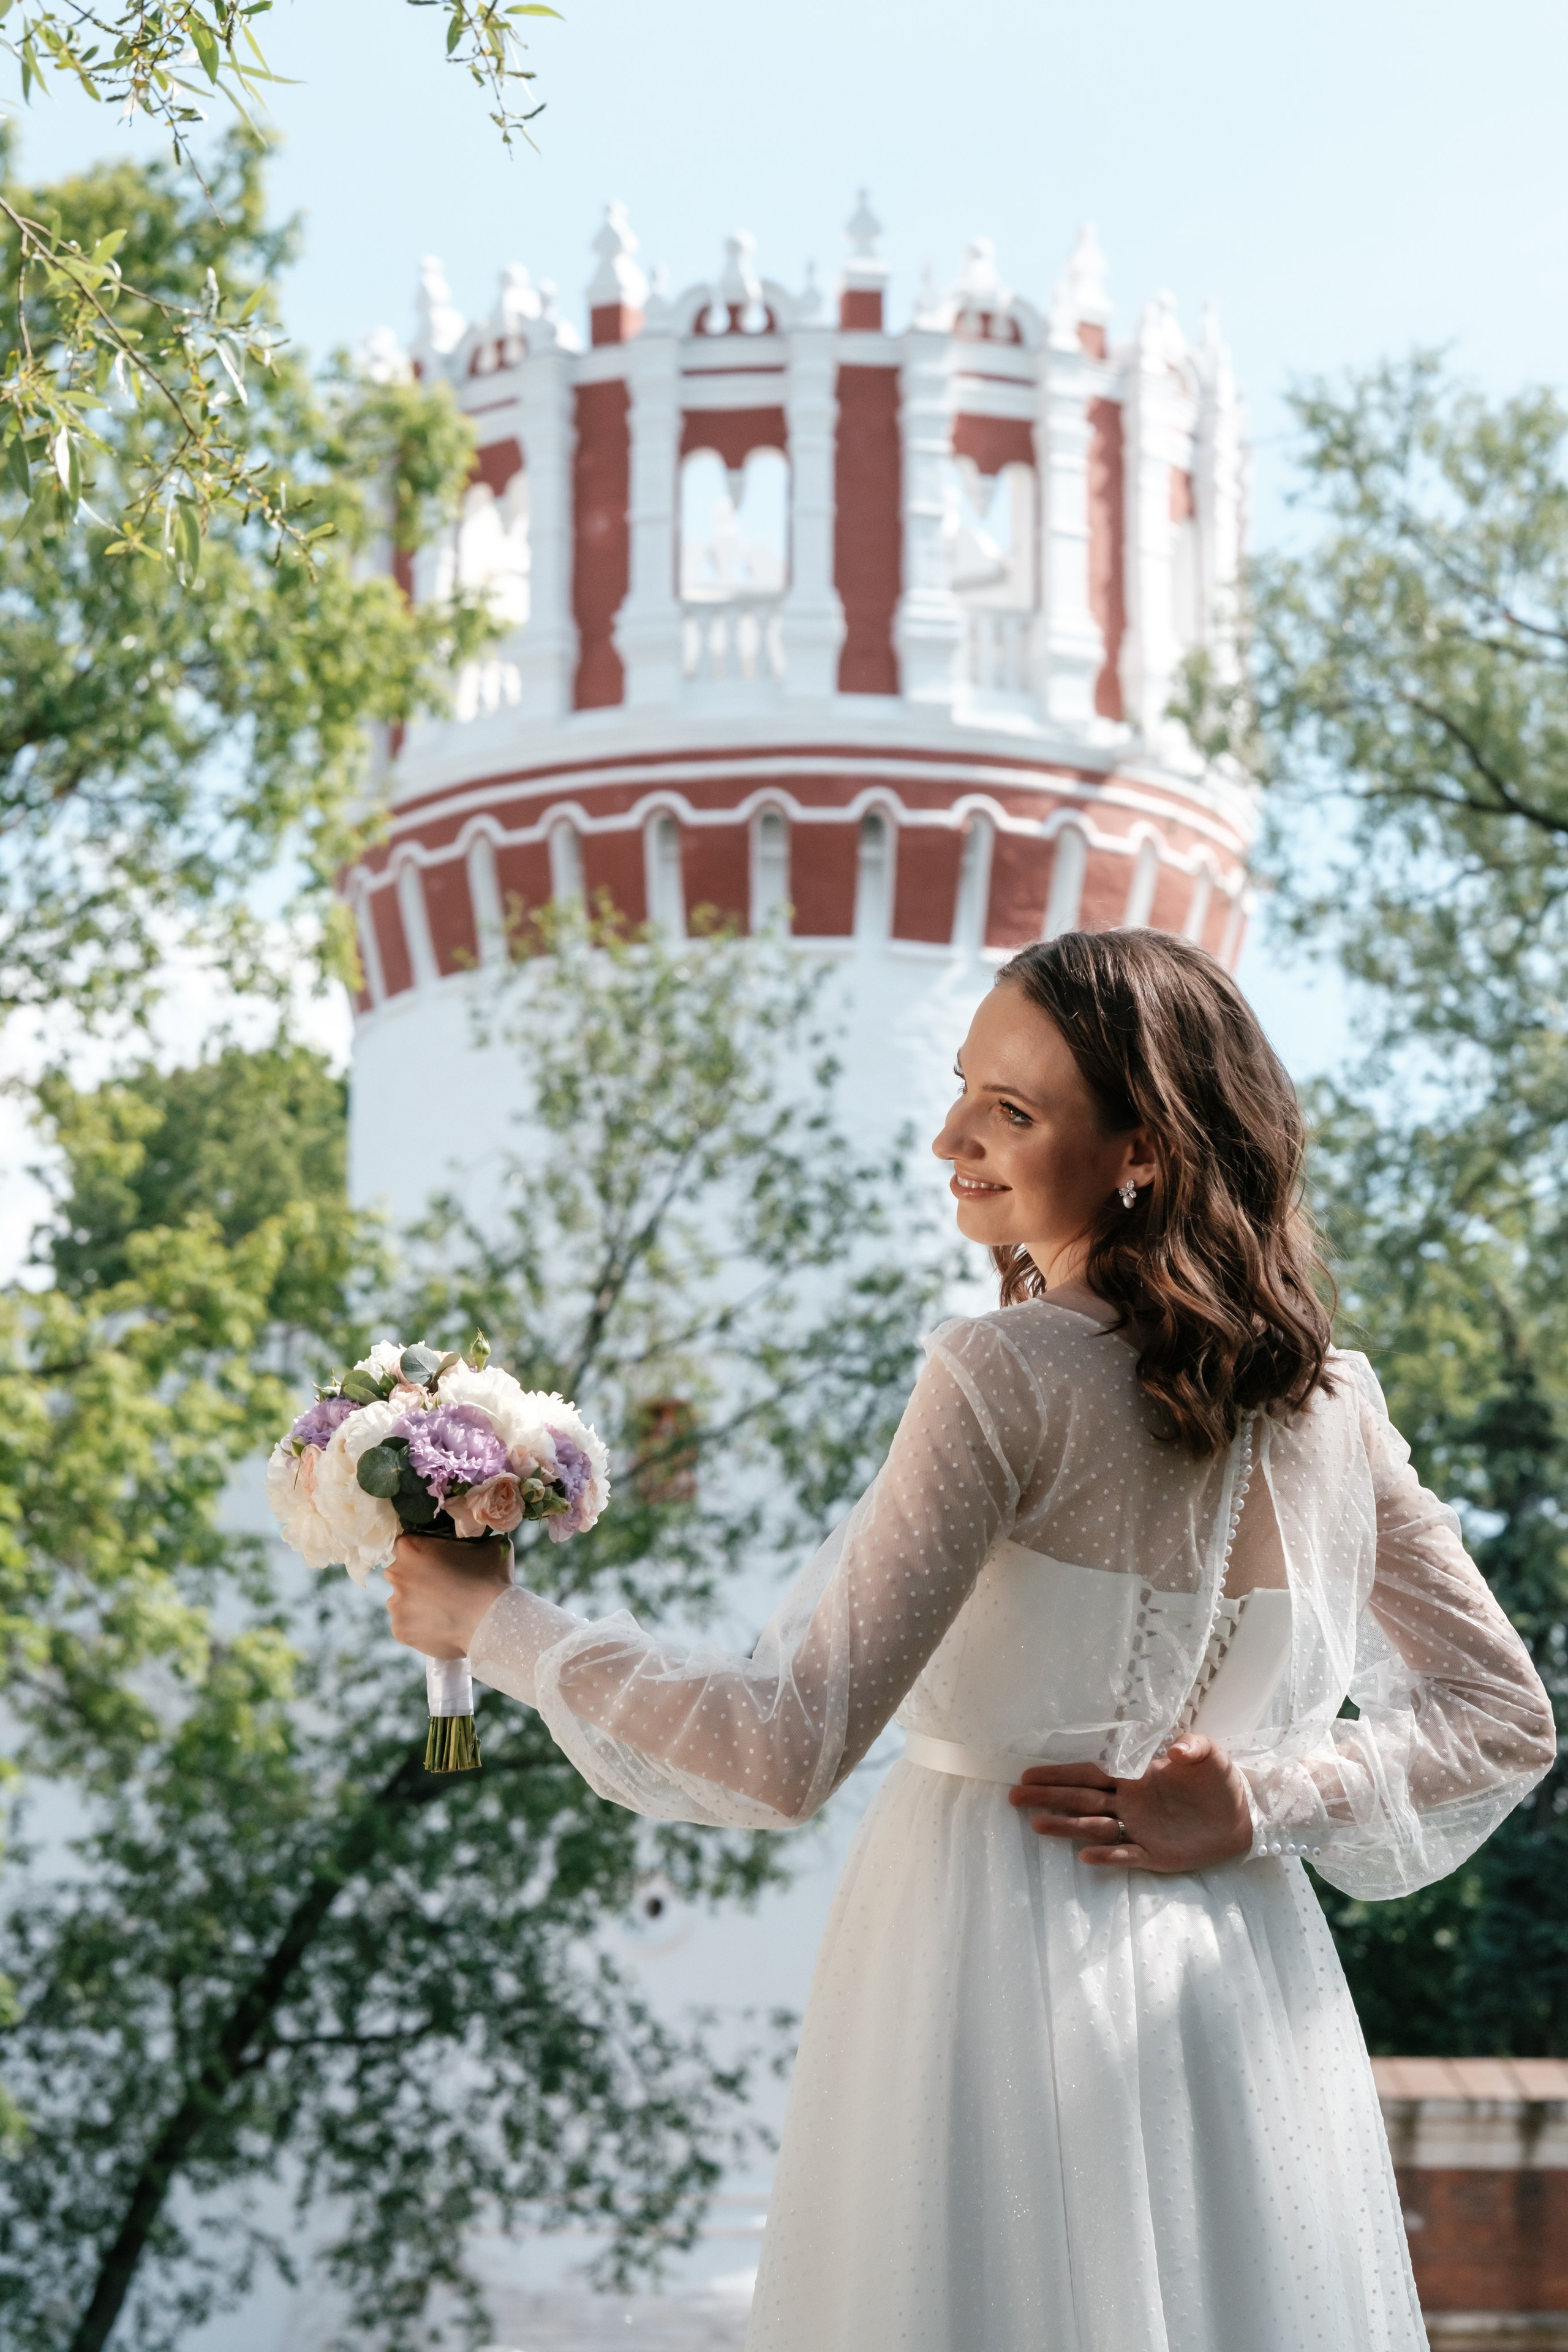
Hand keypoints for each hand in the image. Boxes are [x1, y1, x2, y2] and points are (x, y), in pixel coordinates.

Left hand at [385, 1532, 513, 1658]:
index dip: (424, 1555)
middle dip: (417, 1580)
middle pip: (400, 1574)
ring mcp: (395, 1604)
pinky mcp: (399, 1630)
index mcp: (410, 1547)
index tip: (439, 1564)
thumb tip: (491, 1537)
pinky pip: (407, 1626)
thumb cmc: (490, 1579)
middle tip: (443, 1589)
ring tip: (444, 1612)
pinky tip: (441, 1627)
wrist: (490, 1621)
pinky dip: (420, 1628)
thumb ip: (479, 1539)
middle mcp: (396, 1574)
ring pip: (402, 1602)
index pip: (408, 1547)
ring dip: (417, 1605)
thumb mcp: (490, 1546)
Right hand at [1008, 1734, 1252, 1872]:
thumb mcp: (1211, 1754)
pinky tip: (1086, 1856)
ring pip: (1095, 1827)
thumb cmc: (1222, 1780)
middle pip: (1082, 1799)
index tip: (1028, 1773)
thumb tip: (1175, 1749)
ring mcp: (1140, 1830)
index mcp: (1136, 1776)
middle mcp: (1130, 1803)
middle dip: (1048, 1797)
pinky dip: (1108, 1855)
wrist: (1247, 1814)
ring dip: (1067, 1826)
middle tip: (1014, 1797)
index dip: (1060, 1773)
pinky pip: (1127, 1856)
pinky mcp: (1157, 1855)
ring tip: (1037, 1825)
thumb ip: (1193, 1747)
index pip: (1090, 1772)